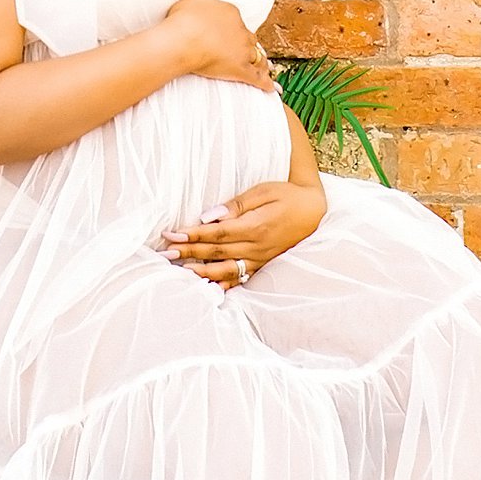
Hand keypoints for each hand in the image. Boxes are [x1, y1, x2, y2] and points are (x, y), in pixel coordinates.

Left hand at [159, 174, 325, 288]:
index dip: (192, 235)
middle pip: (216, 252)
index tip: (172, 234)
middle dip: (188, 252)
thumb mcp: (263, 191)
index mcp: (255, 227)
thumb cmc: (287, 195)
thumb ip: (237, 205)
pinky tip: (208, 288)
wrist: (315, 211)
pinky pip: (241, 279)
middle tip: (165, 253)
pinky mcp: (263, 265)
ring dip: (201, 271)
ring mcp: (260, 259)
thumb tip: (210, 216)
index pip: (216, 234)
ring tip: (179, 271)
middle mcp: (256, 248)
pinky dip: (224, 285)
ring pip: (226, 270)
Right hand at [163, 0, 276, 90]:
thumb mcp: (190, 1)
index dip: (234, 30)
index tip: (229, 35)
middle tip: (249, 50)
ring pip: (258, 57)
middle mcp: (241, 31)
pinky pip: (257, 78)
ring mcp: (243, 51)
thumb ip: (200, 3)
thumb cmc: (182, 21)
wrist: (184, 39)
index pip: (237, 22)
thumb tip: (201, 6)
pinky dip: (265, 83)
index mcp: (231, 13)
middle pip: (249, 39)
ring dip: (262, 62)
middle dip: (249, 45)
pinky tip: (270, 87)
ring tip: (266, 67)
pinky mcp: (241, 69)